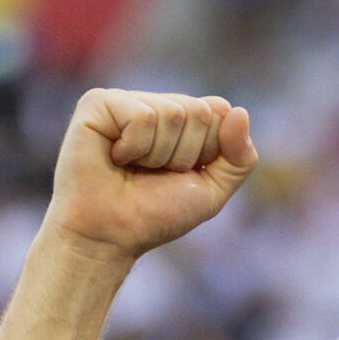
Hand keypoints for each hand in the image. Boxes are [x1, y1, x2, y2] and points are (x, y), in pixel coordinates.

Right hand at [45, 87, 256, 267]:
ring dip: (157, 156)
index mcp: (180, 119)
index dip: (207, 151)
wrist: (106, 237)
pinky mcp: (98, 104)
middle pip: (200, 112)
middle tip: (150, 175)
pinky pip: (142, 116)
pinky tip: (113, 159)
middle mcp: (154, 104)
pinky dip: (134, 147)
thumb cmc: (151, 216)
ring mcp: (126, 101)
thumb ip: (239, 158)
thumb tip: (239, 112)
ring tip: (129, 169)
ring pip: (173, 113)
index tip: (179, 175)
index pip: (219, 111)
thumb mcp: (210, 193)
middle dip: (183, 156)